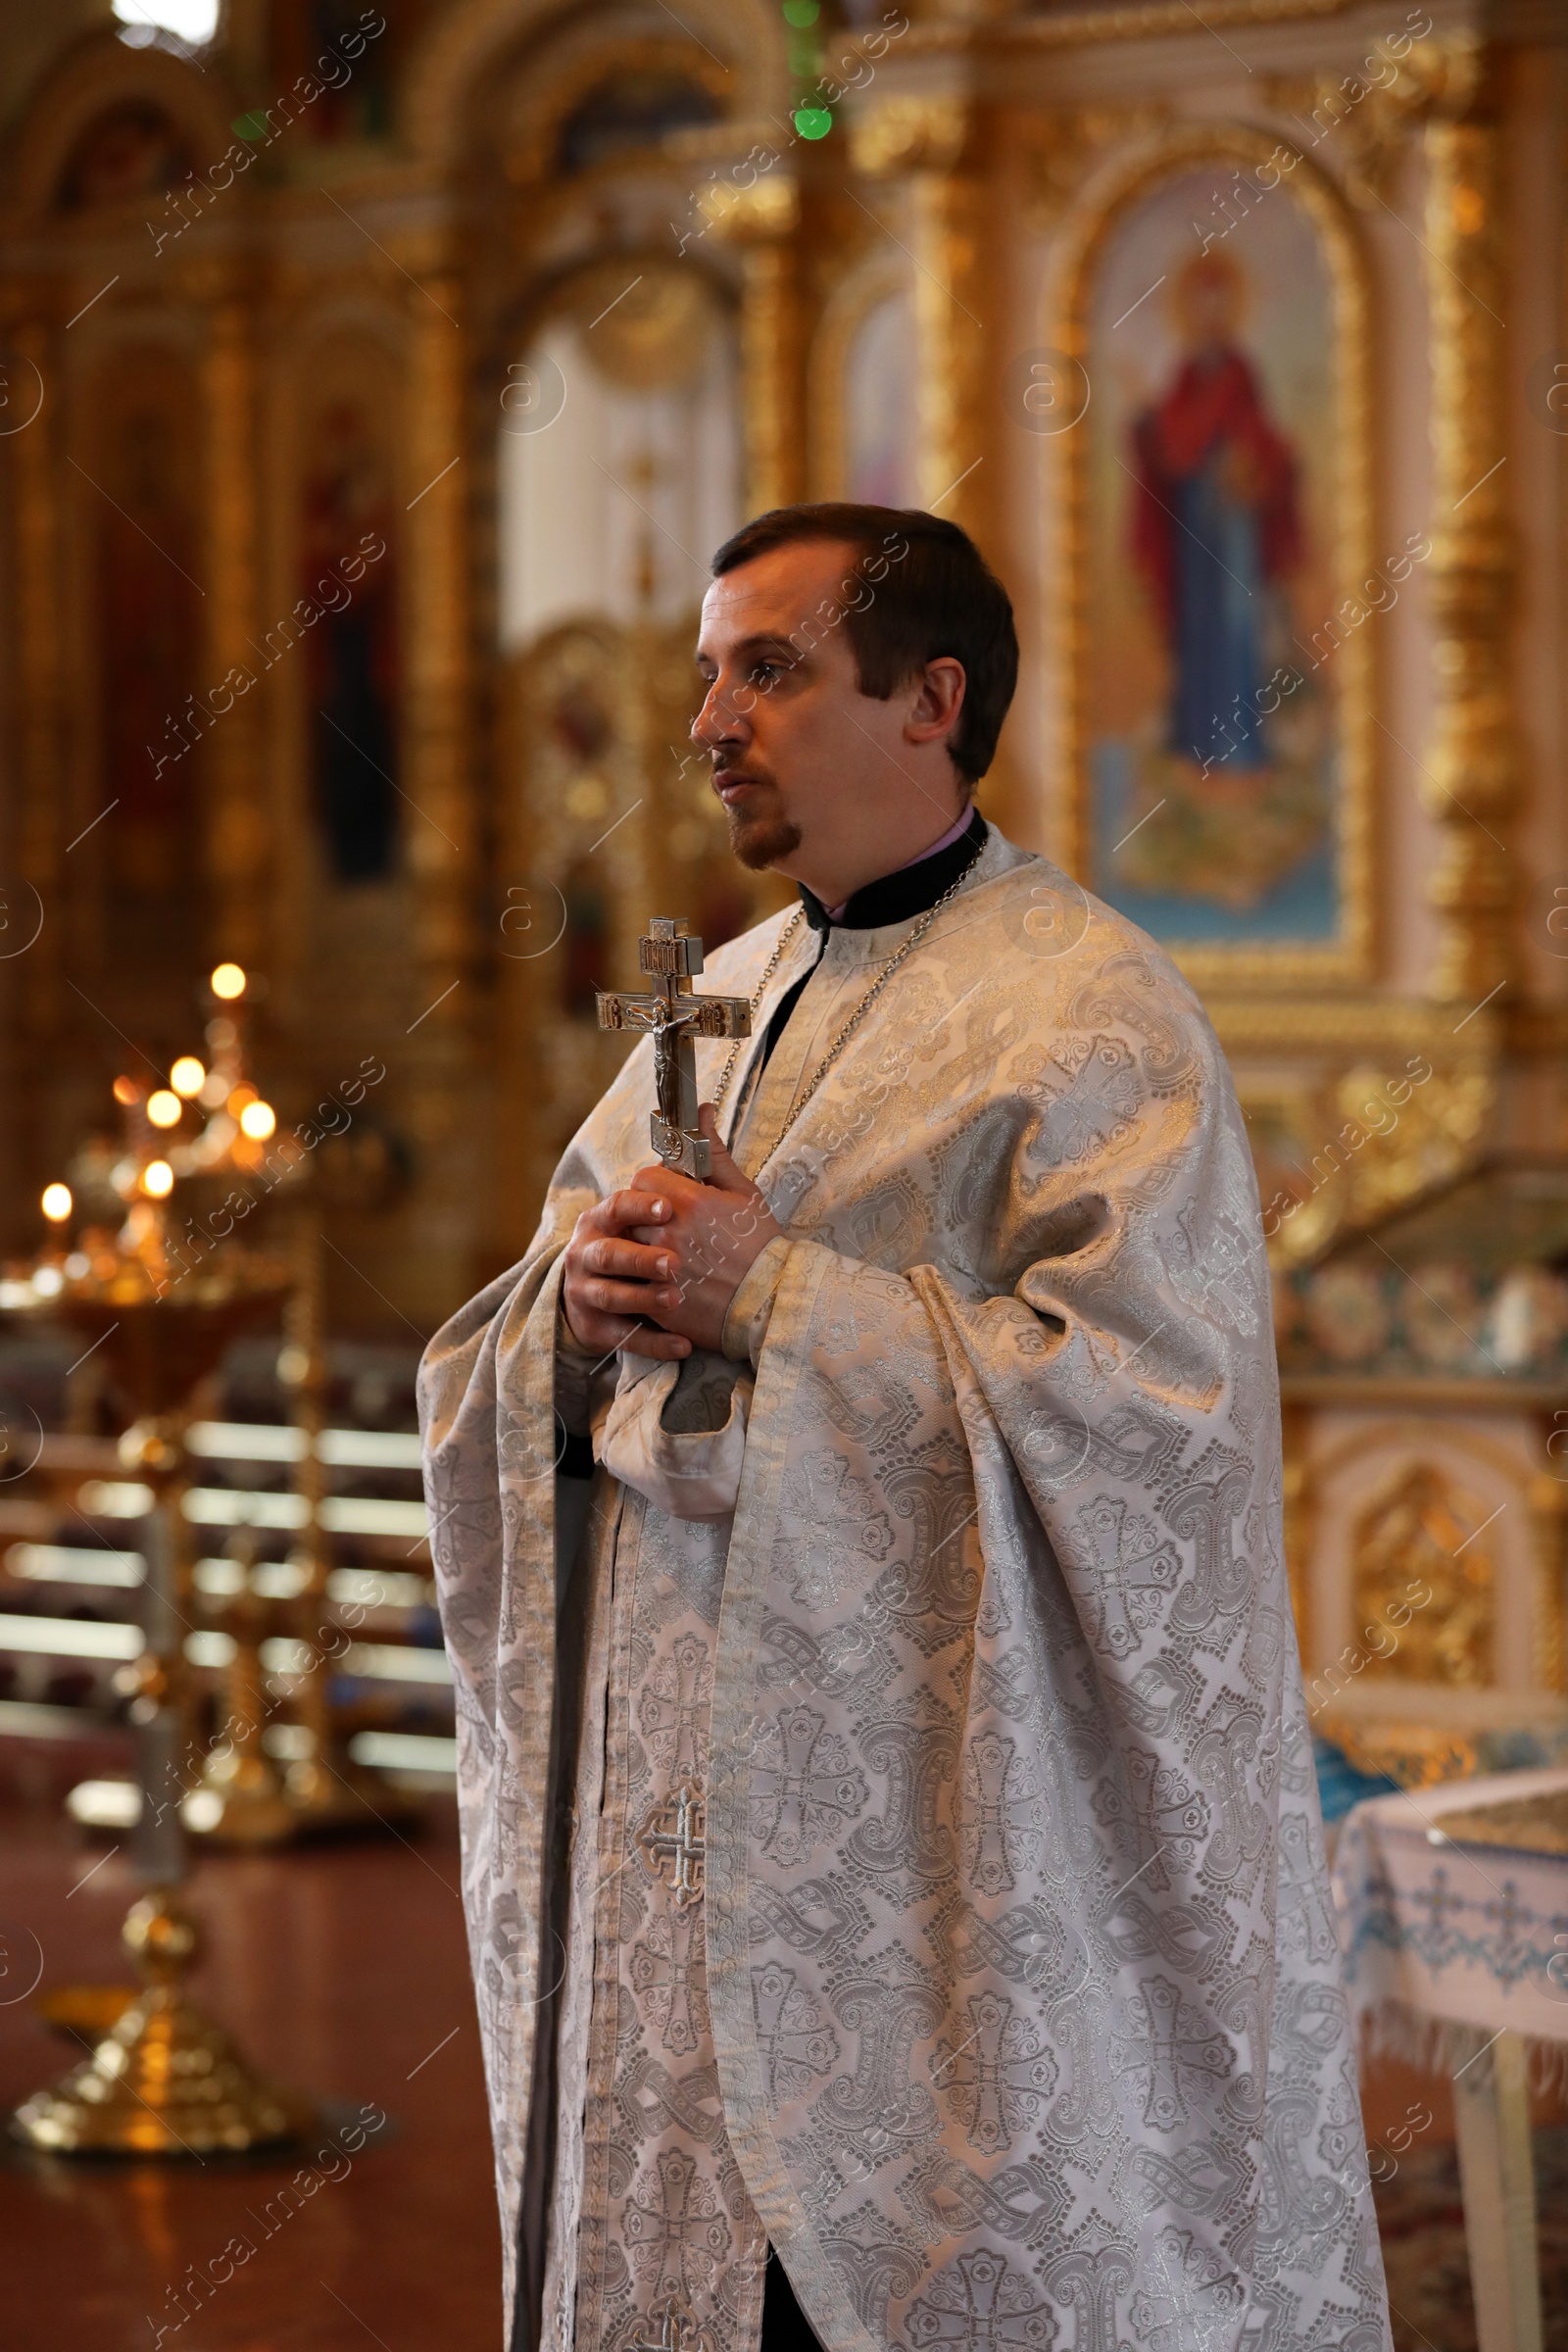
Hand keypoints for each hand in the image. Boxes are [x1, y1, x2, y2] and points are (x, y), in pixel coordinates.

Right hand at [562, 1182, 691, 1362]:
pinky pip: (623, 1337)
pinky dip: (653, 1342)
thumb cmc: (652, 1240)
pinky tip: (682, 1344)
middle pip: (609, 1253)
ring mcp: (586, 1291)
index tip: (668, 1209)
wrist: (609, 1295)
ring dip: (643, 1298)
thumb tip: (703, 1115)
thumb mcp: (669, 1204)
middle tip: (675, 1264)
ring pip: (611, 1295)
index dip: (640, 1206)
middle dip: (640, 1258)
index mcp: (604, 1218)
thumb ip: (687, 1165)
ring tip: (677, 1300)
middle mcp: (587, 1252)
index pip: (618, 1206)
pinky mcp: (595, 1327)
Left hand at [625, 1106, 781, 1353]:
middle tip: (674, 1226)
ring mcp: (660, 1270)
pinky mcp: (658, 1302)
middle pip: (630, 1213)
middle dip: (646, 1216)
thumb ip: (714, 1151)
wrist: (775, 1302)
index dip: (656, 1184)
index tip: (673, 1195)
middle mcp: (667, 1233)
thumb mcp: (743, 1193)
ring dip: (642, 1248)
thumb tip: (700, 1110)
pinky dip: (646, 1282)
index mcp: (687, 1201)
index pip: (643, 1178)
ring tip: (673, 1255)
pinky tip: (672, 1281)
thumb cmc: (762, 1245)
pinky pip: (635, 1283)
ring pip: (629, 1249)